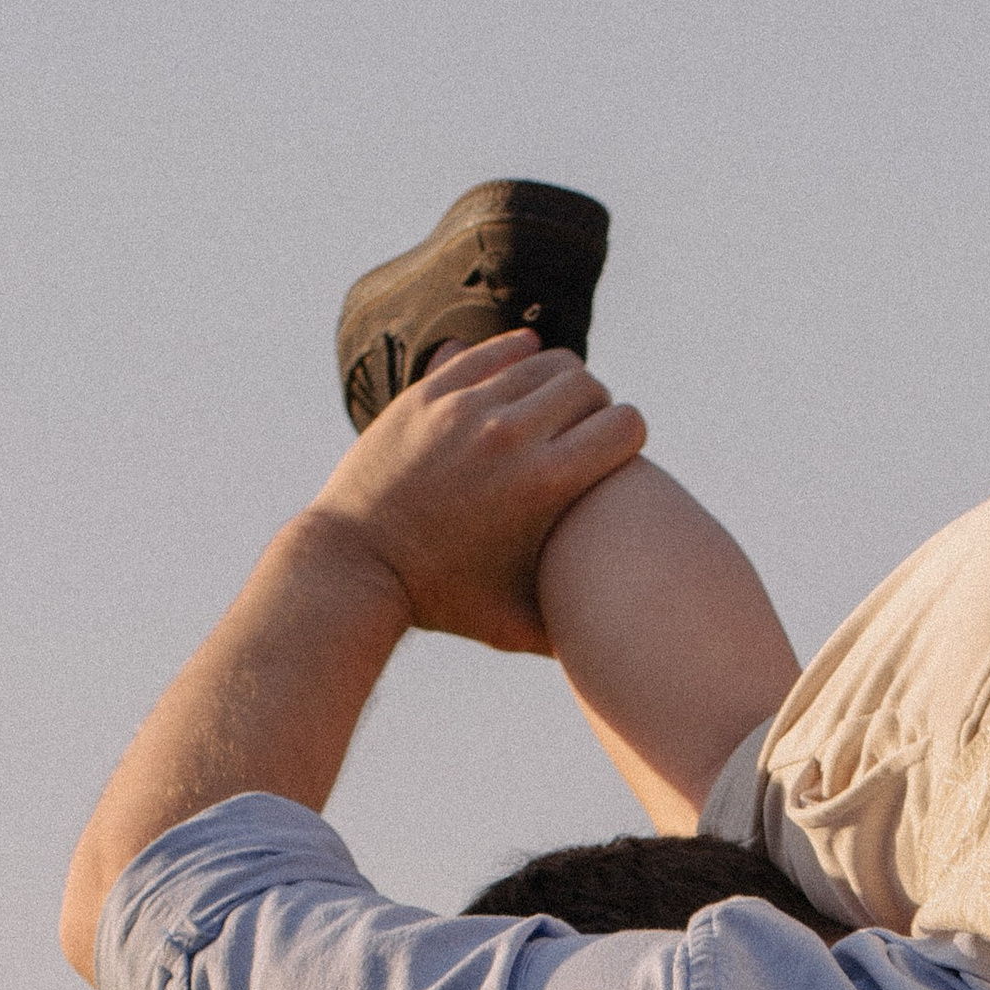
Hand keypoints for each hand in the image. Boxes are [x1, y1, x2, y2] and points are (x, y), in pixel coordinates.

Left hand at [299, 330, 645, 655]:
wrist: (358, 565)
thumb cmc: (444, 602)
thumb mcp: (516, 624)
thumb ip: (573, 627)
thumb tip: (620, 638)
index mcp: (546, 485)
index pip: (625, 426)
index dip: (631, 437)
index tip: (618, 453)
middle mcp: (510, 435)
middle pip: (587, 385)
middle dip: (597, 406)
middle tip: (585, 430)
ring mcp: (465, 406)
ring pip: (543, 361)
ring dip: (557, 380)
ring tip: (552, 407)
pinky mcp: (430, 391)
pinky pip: (492, 352)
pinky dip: (516, 356)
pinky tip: (522, 372)